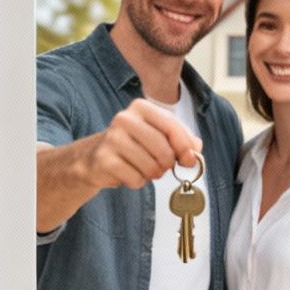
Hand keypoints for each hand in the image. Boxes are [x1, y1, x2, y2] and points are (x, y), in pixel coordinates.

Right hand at [80, 97, 202, 190]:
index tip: (189, 159)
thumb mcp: (158, 136)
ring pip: (151, 167)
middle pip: (163, 150)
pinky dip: (138, 181)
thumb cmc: (133, 145)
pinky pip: (136, 178)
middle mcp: (124, 119)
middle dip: (168, 164)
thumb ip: (181, 141)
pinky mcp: (104, 159)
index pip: (171, 126)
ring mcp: (112, 139)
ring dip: (152, 174)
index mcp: (141, 108)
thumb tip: (195, 152)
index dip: (185, 146)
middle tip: (161, 166)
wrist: (94, 156)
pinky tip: (128, 173)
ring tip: (142, 167)